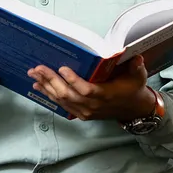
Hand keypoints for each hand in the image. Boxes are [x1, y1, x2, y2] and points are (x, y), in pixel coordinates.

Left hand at [27, 55, 155, 121]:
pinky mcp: (80, 114)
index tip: (62, 68)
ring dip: (46, 87)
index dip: (73, 81)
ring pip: (61, 100)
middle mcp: (93, 106)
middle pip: (68, 94)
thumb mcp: (138, 77)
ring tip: (34, 75)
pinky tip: (39, 87)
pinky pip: (61, 105)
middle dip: (51, 80)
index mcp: (106, 95)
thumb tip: (135, 58)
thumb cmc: (133, 89)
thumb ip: (136, 67)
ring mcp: (85, 112)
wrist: (133, 109)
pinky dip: (49, 95)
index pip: (86, 90)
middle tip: (38, 68)